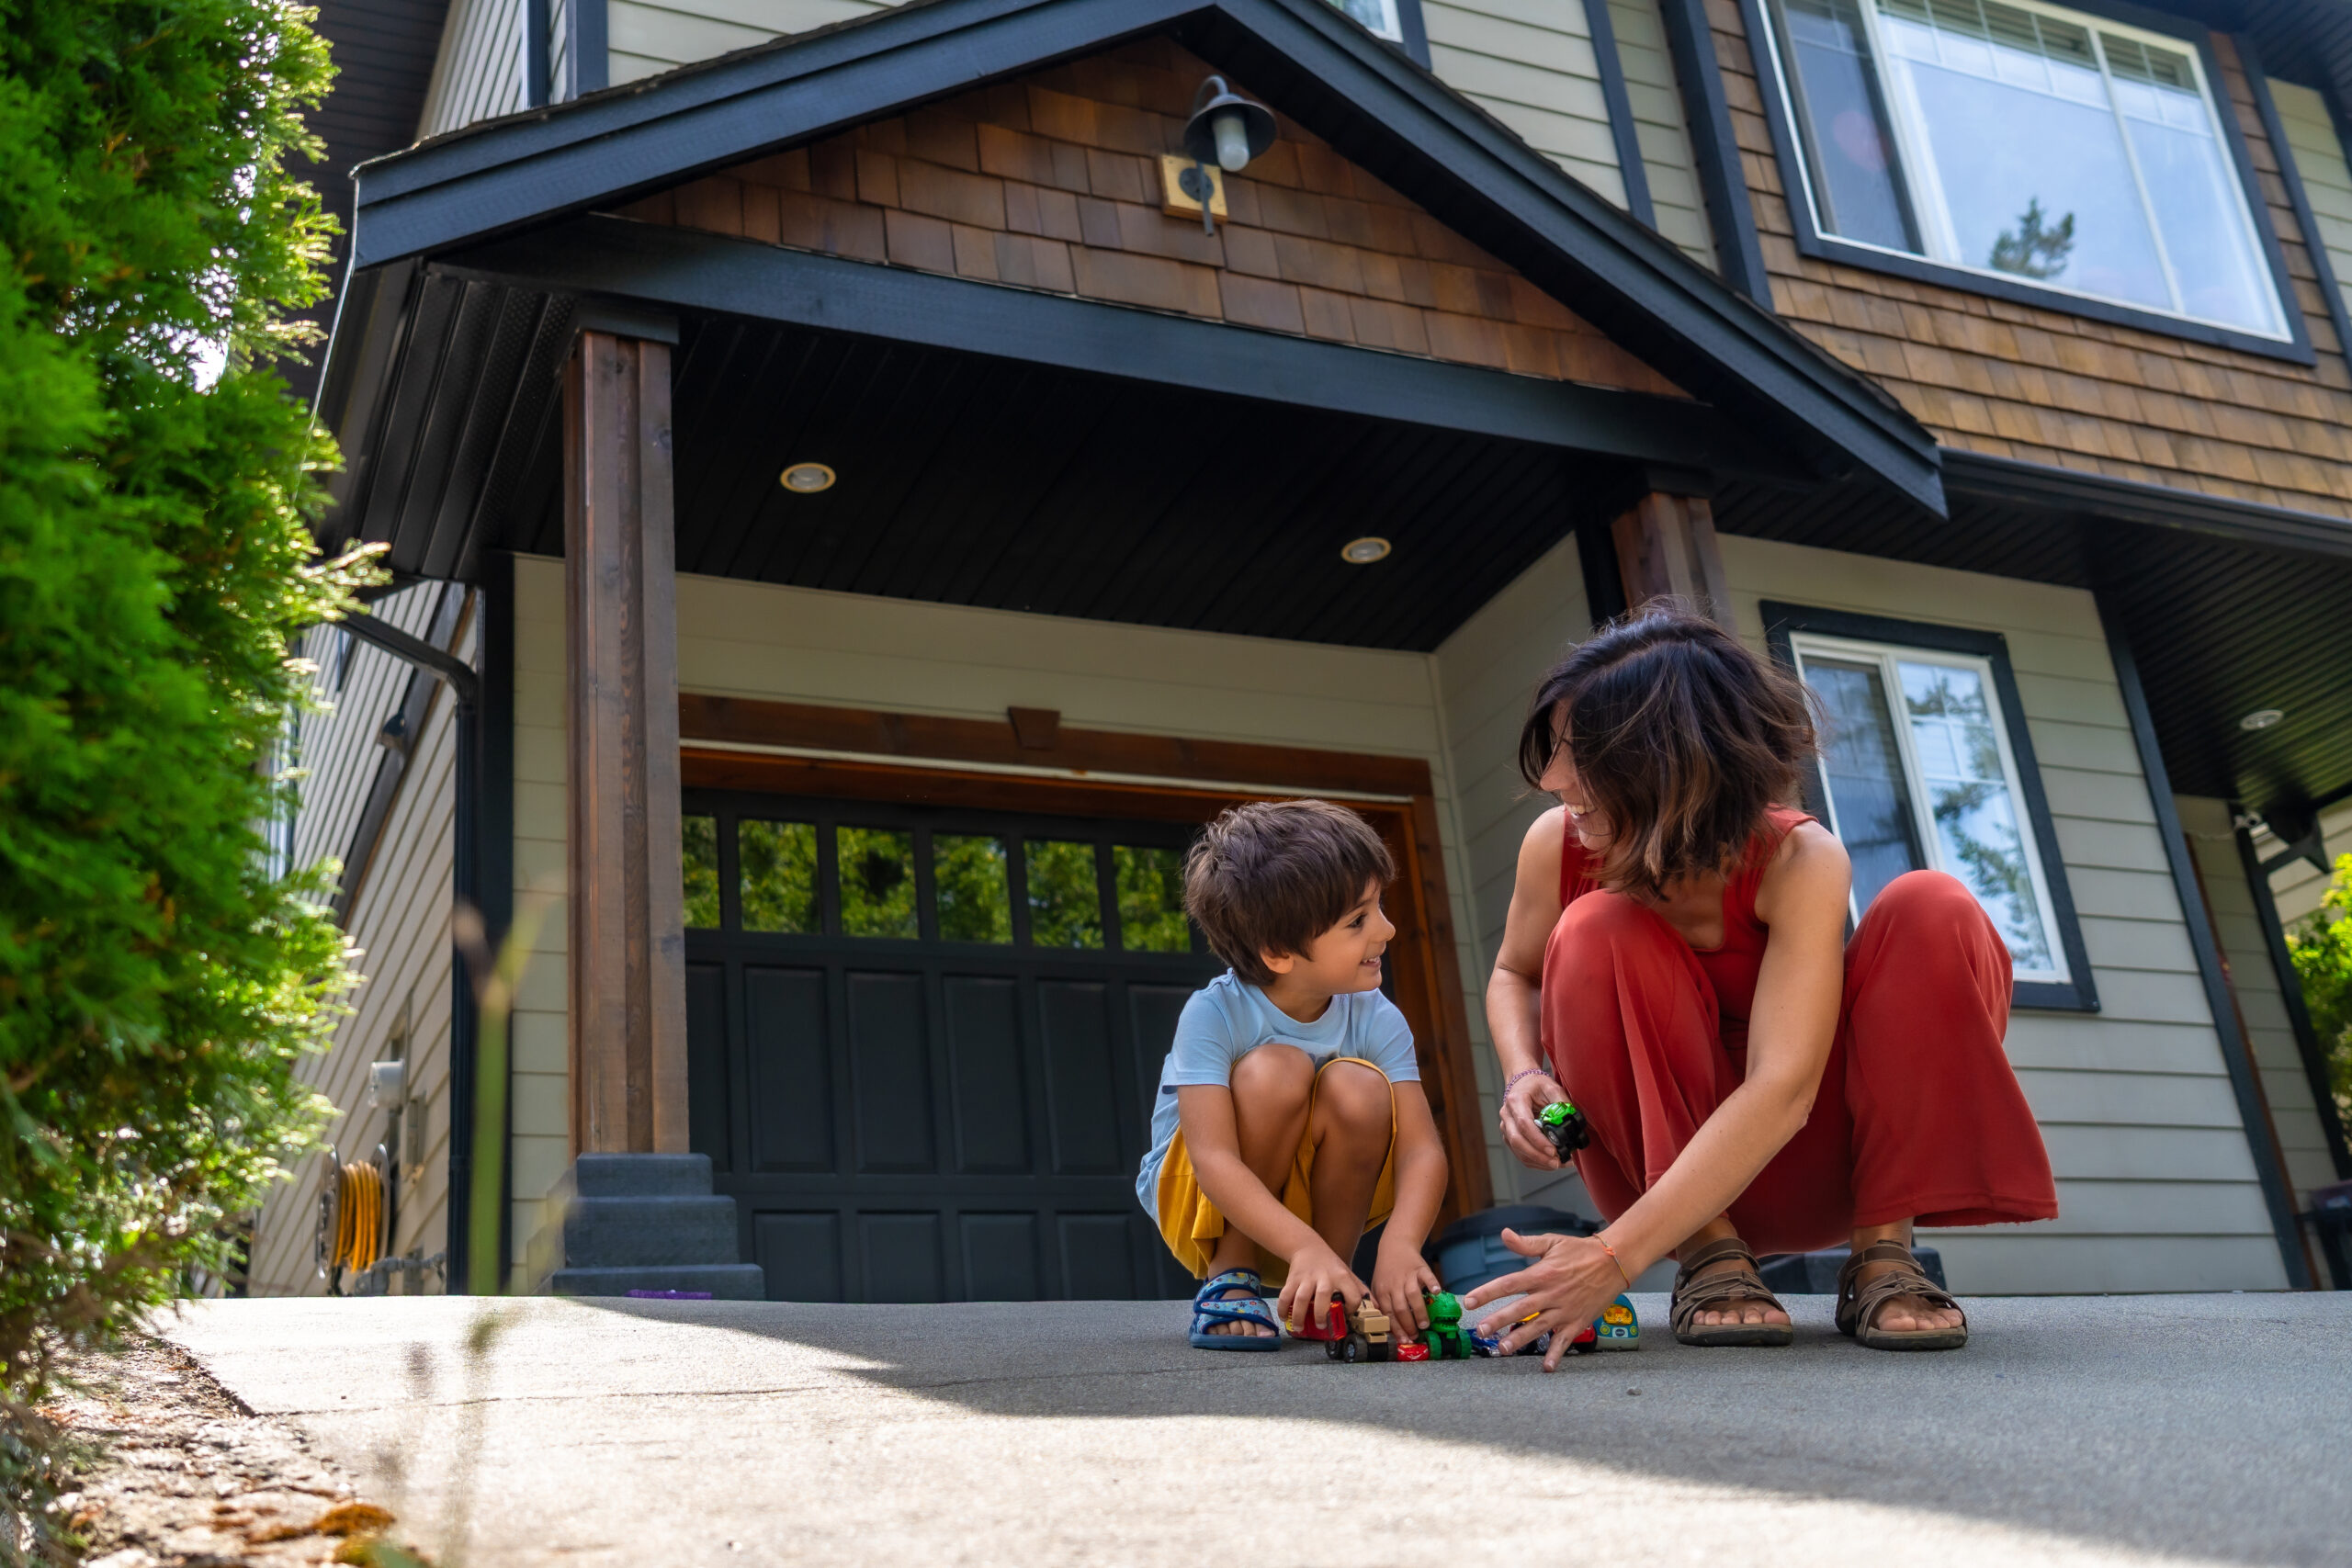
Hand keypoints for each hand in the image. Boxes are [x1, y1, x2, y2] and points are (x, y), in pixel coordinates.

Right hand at [1276, 1239, 1364, 1335]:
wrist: (1308, 1247)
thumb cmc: (1331, 1265)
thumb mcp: (1348, 1274)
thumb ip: (1361, 1290)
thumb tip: (1377, 1308)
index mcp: (1342, 1277)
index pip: (1352, 1294)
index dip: (1352, 1307)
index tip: (1347, 1315)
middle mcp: (1325, 1277)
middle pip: (1323, 1296)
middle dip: (1321, 1314)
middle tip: (1321, 1326)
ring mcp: (1307, 1278)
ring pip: (1301, 1297)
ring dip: (1299, 1315)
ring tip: (1300, 1328)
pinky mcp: (1293, 1279)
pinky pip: (1286, 1294)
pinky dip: (1282, 1307)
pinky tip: (1283, 1317)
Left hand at [1370, 1238, 1440, 1334]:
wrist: (1395, 1246)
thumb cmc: (1387, 1271)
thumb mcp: (1378, 1286)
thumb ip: (1381, 1304)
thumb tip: (1387, 1327)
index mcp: (1382, 1291)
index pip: (1388, 1314)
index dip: (1396, 1329)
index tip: (1404, 1340)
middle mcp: (1394, 1285)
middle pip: (1400, 1307)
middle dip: (1408, 1324)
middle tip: (1415, 1335)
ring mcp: (1408, 1276)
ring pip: (1412, 1295)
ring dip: (1419, 1311)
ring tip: (1425, 1325)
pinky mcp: (1420, 1268)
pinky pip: (1427, 1277)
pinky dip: (1432, 1284)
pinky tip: (1436, 1293)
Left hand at [1461, 1228, 1624, 1371]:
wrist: (1615, 1262)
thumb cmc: (1581, 1251)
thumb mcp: (1552, 1242)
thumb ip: (1526, 1243)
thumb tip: (1504, 1234)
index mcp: (1542, 1273)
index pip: (1509, 1284)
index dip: (1487, 1292)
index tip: (1469, 1301)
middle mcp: (1551, 1294)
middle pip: (1520, 1309)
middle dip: (1499, 1320)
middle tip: (1481, 1331)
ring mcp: (1564, 1310)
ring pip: (1538, 1327)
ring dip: (1520, 1340)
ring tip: (1502, 1349)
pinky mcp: (1577, 1321)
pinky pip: (1564, 1340)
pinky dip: (1555, 1354)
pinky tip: (1546, 1367)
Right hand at [1499, 1068, 1569, 1170]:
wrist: (1522, 1083)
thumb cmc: (1537, 1085)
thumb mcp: (1552, 1087)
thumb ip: (1562, 1102)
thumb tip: (1574, 1120)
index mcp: (1516, 1101)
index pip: (1524, 1125)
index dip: (1538, 1140)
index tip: (1553, 1150)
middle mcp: (1507, 1116)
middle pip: (1518, 1141)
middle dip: (1538, 1155)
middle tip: (1557, 1162)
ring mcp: (1506, 1128)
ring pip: (1518, 1150)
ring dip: (1538, 1161)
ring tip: (1559, 1164)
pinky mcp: (1509, 1137)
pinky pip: (1520, 1154)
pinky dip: (1535, 1161)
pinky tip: (1550, 1163)